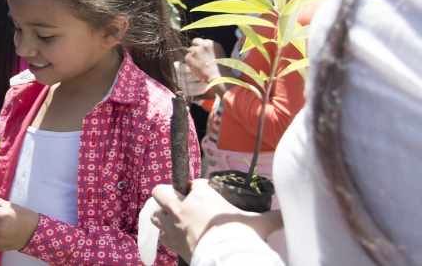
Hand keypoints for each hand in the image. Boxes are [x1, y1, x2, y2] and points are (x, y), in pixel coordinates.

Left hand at [150, 182, 281, 261]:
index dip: (197, 188)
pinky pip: (162, 236)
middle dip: (166, 195)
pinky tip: (177, 238)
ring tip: (172, 219)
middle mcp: (182, 206)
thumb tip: (288, 217)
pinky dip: (167, 237)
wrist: (226, 258)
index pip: (193, 183)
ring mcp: (174, 225)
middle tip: (177, 201)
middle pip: (161, 191)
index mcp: (201, 194)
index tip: (205, 194)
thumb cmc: (241, 234)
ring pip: (154, 213)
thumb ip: (272, 217)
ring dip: (161, 215)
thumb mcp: (259, 223)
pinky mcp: (172, 243)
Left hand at [184, 38, 227, 83]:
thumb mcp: (218, 54)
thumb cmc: (219, 69)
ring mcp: (196, 50)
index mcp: (212, 44)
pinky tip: (195, 66)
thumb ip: (210, 50)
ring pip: (190, 49)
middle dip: (195, 47)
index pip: (203, 41)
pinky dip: (189, 61)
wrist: (216, 75)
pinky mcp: (190, 56)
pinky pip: (187, 56)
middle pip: (195, 41)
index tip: (202, 51)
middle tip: (196, 54)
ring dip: (192, 55)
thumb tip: (204, 51)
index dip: (201, 46)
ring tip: (197, 63)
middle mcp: (204, 45)